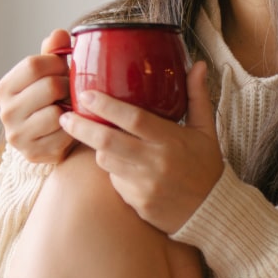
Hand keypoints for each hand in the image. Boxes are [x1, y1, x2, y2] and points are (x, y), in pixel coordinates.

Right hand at [0, 29, 76, 164]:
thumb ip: (52, 52)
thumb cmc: (49, 98)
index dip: (57, 63)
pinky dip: (72, 129)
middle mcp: (6, 112)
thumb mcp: (47, 73)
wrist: (49, 137)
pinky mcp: (34, 153)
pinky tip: (69, 126)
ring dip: (70, 108)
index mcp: (4, 88)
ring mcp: (18, 135)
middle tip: (70, 90)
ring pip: (57, 113)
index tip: (64, 68)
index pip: (34, 64)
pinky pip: (64, 135)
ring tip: (69, 107)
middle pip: (49, 86)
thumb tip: (59, 34)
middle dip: (67, 86)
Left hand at [58, 60, 221, 233]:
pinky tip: (122, 167)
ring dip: (98, 149)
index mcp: (172, 140)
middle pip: (108, 142)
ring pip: (106, 162)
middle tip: (65, 116)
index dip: (106, 106)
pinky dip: (114, 172)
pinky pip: (115, 182)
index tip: (86, 94)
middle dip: (82, 127)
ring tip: (97, 139)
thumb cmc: (206, 167)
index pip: (133, 119)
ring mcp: (145, 185)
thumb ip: (197, 97)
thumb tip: (198, 65)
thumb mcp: (206, 130)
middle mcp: (156, 163)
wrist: (212, 212)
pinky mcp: (138, 203)